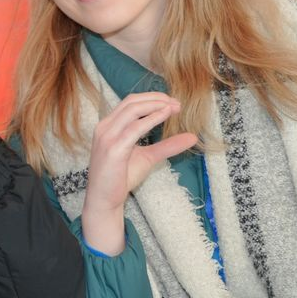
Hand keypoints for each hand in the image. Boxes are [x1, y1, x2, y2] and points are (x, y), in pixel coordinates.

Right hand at [81, 93, 197, 254]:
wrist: (103, 199)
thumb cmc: (120, 178)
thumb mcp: (147, 157)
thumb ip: (167, 146)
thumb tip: (193, 137)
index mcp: (108, 126)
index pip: (130, 102)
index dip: (153, 99)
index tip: (173, 103)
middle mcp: (105, 127)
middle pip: (132, 101)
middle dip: (157, 99)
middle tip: (177, 104)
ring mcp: (107, 137)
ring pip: (133, 109)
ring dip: (156, 105)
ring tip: (174, 108)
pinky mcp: (113, 149)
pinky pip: (135, 127)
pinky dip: (152, 118)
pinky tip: (165, 116)